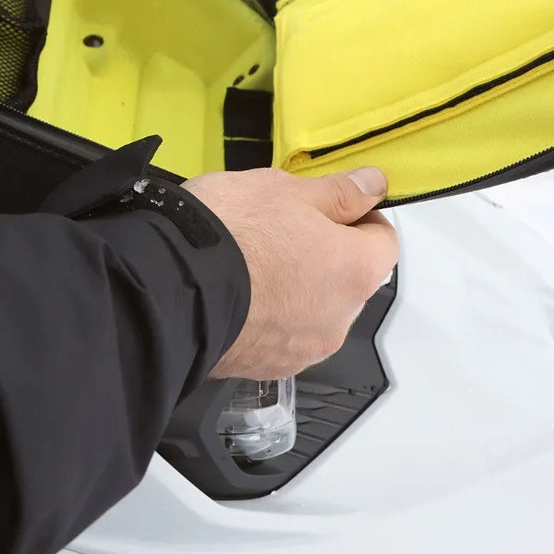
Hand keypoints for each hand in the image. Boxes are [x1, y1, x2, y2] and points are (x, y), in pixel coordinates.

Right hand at [187, 166, 398, 379]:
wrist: (168, 287)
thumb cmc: (236, 228)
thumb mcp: (286, 189)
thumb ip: (339, 192)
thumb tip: (376, 185)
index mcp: (355, 272)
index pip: (385, 241)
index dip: (361, 216)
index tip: (326, 204)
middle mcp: (341, 320)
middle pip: (349, 278)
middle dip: (325, 252)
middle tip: (279, 227)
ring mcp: (303, 351)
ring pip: (315, 309)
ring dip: (297, 287)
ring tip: (250, 262)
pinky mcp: (266, 368)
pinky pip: (281, 334)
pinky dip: (268, 314)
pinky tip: (235, 293)